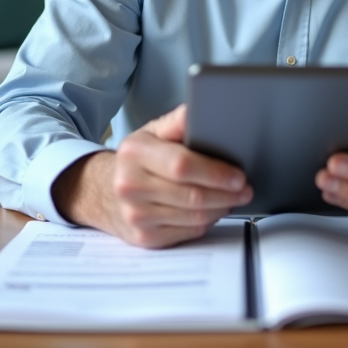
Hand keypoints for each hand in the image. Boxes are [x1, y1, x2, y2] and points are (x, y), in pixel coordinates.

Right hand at [52, 104, 252, 248]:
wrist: (102, 191)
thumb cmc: (136, 159)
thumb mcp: (152, 133)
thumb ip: (178, 122)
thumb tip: (201, 109)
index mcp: (134, 153)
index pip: (181, 165)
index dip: (215, 172)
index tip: (238, 175)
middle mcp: (129, 186)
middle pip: (191, 195)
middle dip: (226, 193)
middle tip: (245, 189)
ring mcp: (135, 215)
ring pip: (194, 217)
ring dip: (221, 208)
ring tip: (233, 197)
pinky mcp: (144, 238)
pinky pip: (188, 232)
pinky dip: (207, 221)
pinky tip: (213, 209)